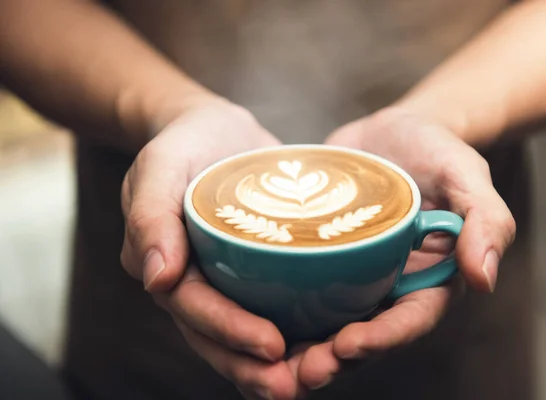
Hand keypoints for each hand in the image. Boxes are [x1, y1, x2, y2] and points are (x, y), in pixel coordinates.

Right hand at [119, 97, 303, 398]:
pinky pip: (272, 306)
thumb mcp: (159, 166)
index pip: (194, 309)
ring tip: (315, 378)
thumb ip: (149, 216)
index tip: (272, 346)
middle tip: (293, 387)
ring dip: (276, 364)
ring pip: (245, 334)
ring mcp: (225, 281)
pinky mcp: (256, 271)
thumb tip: (156, 278)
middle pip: (218, 338)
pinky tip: (329, 343)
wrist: (213, 131)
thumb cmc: (183, 145)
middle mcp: (195, 283)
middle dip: (252, 367)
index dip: (229, 331)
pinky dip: (297, 330)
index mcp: (167, 266)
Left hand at [290, 108, 515, 389]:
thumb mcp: (467, 175)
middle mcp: (388, 286)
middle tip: (301, 372)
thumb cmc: (436, 151)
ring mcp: (352, 275)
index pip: (408, 321)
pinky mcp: (321, 258)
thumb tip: (484, 278)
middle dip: (333, 359)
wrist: (392, 130)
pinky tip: (247, 322)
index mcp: (428, 280)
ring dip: (300, 349)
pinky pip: (301, 288)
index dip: (381, 339)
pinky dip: (276, 311)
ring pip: (327, 322)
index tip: (348, 345)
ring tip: (268, 365)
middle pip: (363, 334)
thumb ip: (486, 221)